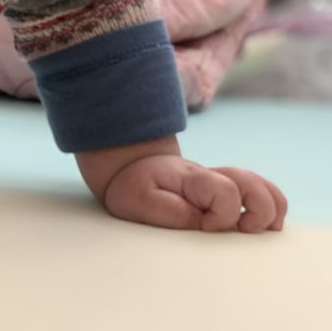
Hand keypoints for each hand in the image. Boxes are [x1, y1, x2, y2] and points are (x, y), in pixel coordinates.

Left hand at [103, 155, 286, 232]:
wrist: (129, 169)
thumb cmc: (133, 187)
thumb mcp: (138, 199)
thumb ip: (170, 211)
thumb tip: (204, 225)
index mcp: (192, 178)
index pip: (226, 191)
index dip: (222, 215)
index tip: (204, 227)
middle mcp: (212, 177)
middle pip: (254, 184)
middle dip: (260, 212)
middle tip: (243, 231)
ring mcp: (222, 184)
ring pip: (262, 187)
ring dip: (271, 209)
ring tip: (263, 231)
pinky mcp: (225, 194)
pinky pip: (260, 194)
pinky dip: (270, 208)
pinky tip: (262, 226)